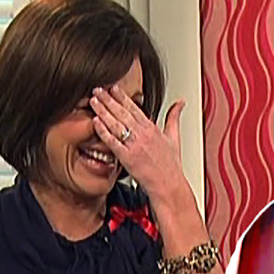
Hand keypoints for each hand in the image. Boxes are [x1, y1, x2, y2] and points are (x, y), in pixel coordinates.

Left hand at [89, 85, 188, 203]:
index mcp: (152, 128)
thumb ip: (174, 117)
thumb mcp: (174, 137)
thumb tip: (180, 102)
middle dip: (108, 99)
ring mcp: (135, 146)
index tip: (113, 88)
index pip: (134, 108)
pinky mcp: (127, 157)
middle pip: (122, 112)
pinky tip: (95, 122)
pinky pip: (113, 141)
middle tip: (97, 89)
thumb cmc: (171, 165)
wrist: (169, 185)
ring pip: (116, 124)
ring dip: (103, 111)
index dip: (122, 97)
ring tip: (93, 101)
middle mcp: (143, 135)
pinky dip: (103, 131)